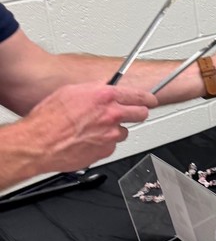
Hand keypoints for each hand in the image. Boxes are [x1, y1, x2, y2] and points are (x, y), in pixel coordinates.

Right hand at [21, 82, 156, 172]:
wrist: (38, 143)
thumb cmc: (48, 118)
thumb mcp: (71, 91)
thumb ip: (94, 90)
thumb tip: (104, 89)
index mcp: (104, 96)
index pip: (138, 95)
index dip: (148, 98)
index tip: (151, 100)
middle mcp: (111, 115)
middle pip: (140, 114)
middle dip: (138, 113)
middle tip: (132, 113)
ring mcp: (110, 135)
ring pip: (123, 132)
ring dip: (114, 130)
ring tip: (94, 130)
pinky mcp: (105, 151)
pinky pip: (111, 145)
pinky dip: (103, 143)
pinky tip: (87, 140)